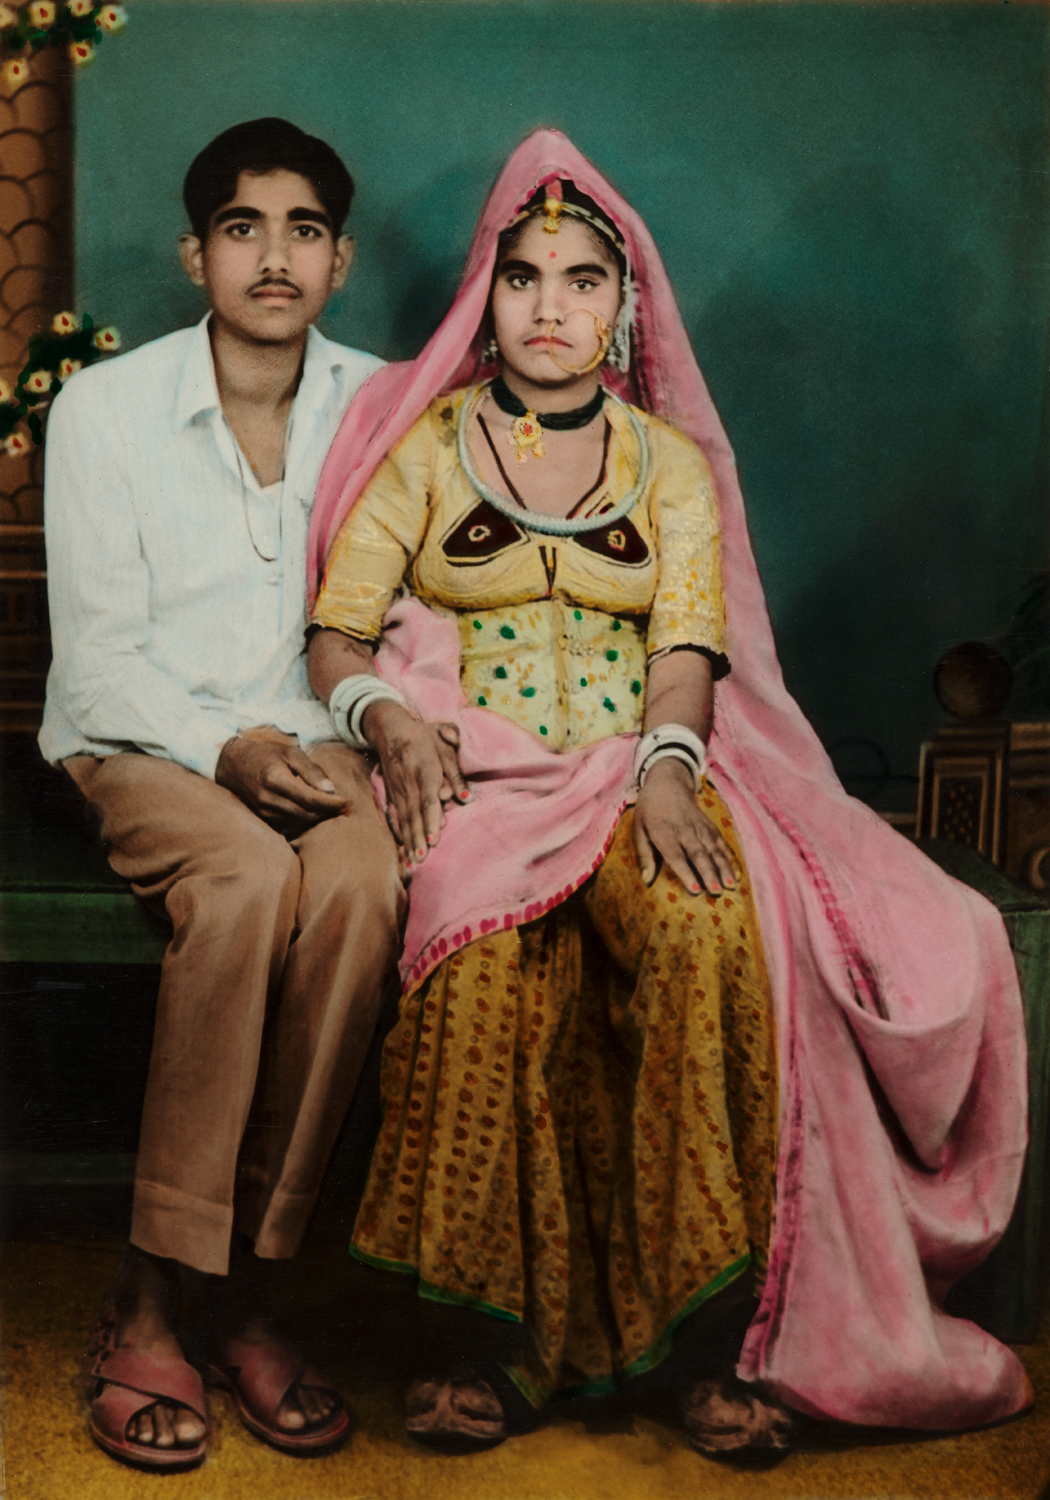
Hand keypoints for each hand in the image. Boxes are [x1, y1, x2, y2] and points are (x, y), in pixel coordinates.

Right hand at [215, 731, 348, 833]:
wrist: (232, 764)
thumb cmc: (266, 754)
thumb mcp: (290, 753)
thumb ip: (311, 770)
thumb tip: (331, 790)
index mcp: (276, 780)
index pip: (311, 799)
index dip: (331, 803)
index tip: (348, 802)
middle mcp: (268, 799)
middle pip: (307, 814)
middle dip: (328, 812)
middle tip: (345, 808)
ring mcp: (264, 812)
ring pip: (300, 822)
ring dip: (318, 818)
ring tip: (333, 810)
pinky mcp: (263, 818)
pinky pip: (289, 825)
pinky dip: (304, 821)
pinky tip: (315, 814)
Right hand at [363, 701, 468, 865]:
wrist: (391, 729)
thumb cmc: (424, 737)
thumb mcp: (444, 744)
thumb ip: (456, 771)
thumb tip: (466, 797)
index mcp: (425, 771)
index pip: (428, 800)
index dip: (431, 820)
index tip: (433, 839)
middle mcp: (409, 784)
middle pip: (414, 815)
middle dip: (417, 839)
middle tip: (422, 860)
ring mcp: (398, 791)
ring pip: (403, 820)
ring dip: (408, 841)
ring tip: (413, 861)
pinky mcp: (391, 794)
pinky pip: (393, 817)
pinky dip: (397, 834)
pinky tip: (402, 849)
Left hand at [633, 757, 739, 894]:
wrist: (668, 783)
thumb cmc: (649, 811)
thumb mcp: (638, 829)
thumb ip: (644, 855)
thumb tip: (646, 880)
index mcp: (664, 833)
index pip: (676, 855)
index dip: (686, 872)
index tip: (695, 889)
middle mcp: (685, 831)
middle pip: (699, 854)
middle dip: (709, 874)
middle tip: (716, 892)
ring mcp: (700, 829)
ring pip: (713, 850)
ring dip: (723, 869)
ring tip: (730, 886)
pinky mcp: (710, 827)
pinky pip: (721, 845)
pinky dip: (729, 859)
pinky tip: (736, 874)